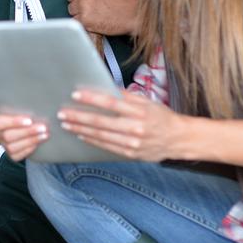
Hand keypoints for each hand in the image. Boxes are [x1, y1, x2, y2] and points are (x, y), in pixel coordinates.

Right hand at [0, 109, 48, 161]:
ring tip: (44, 134)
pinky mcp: (10, 154)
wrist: (26, 120)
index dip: (13, 122)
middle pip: (7, 135)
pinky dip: (28, 149)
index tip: (29, 120)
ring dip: (30, 140)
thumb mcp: (11, 97)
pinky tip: (38, 142)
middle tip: (43, 127)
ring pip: (12, 146)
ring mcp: (2, 144)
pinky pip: (17, 155)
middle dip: (27, 132)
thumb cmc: (18, 106)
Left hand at [58, 88, 187, 161]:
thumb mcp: (147, 102)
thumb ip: (126, 96)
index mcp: (140, 111)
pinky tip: (81, 135)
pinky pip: (107, 146)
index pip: (112, 103)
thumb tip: (105, 88)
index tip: (75, 95)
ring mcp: (132, 143)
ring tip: (66, 123)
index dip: (92, 99)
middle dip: (79, 117)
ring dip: (81, 129)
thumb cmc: (162, 117)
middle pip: (102, 122)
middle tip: (62, 113)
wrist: (179, 139)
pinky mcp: (130, 154)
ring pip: (101, 136)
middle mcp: (136, 128)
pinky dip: (92, 140)